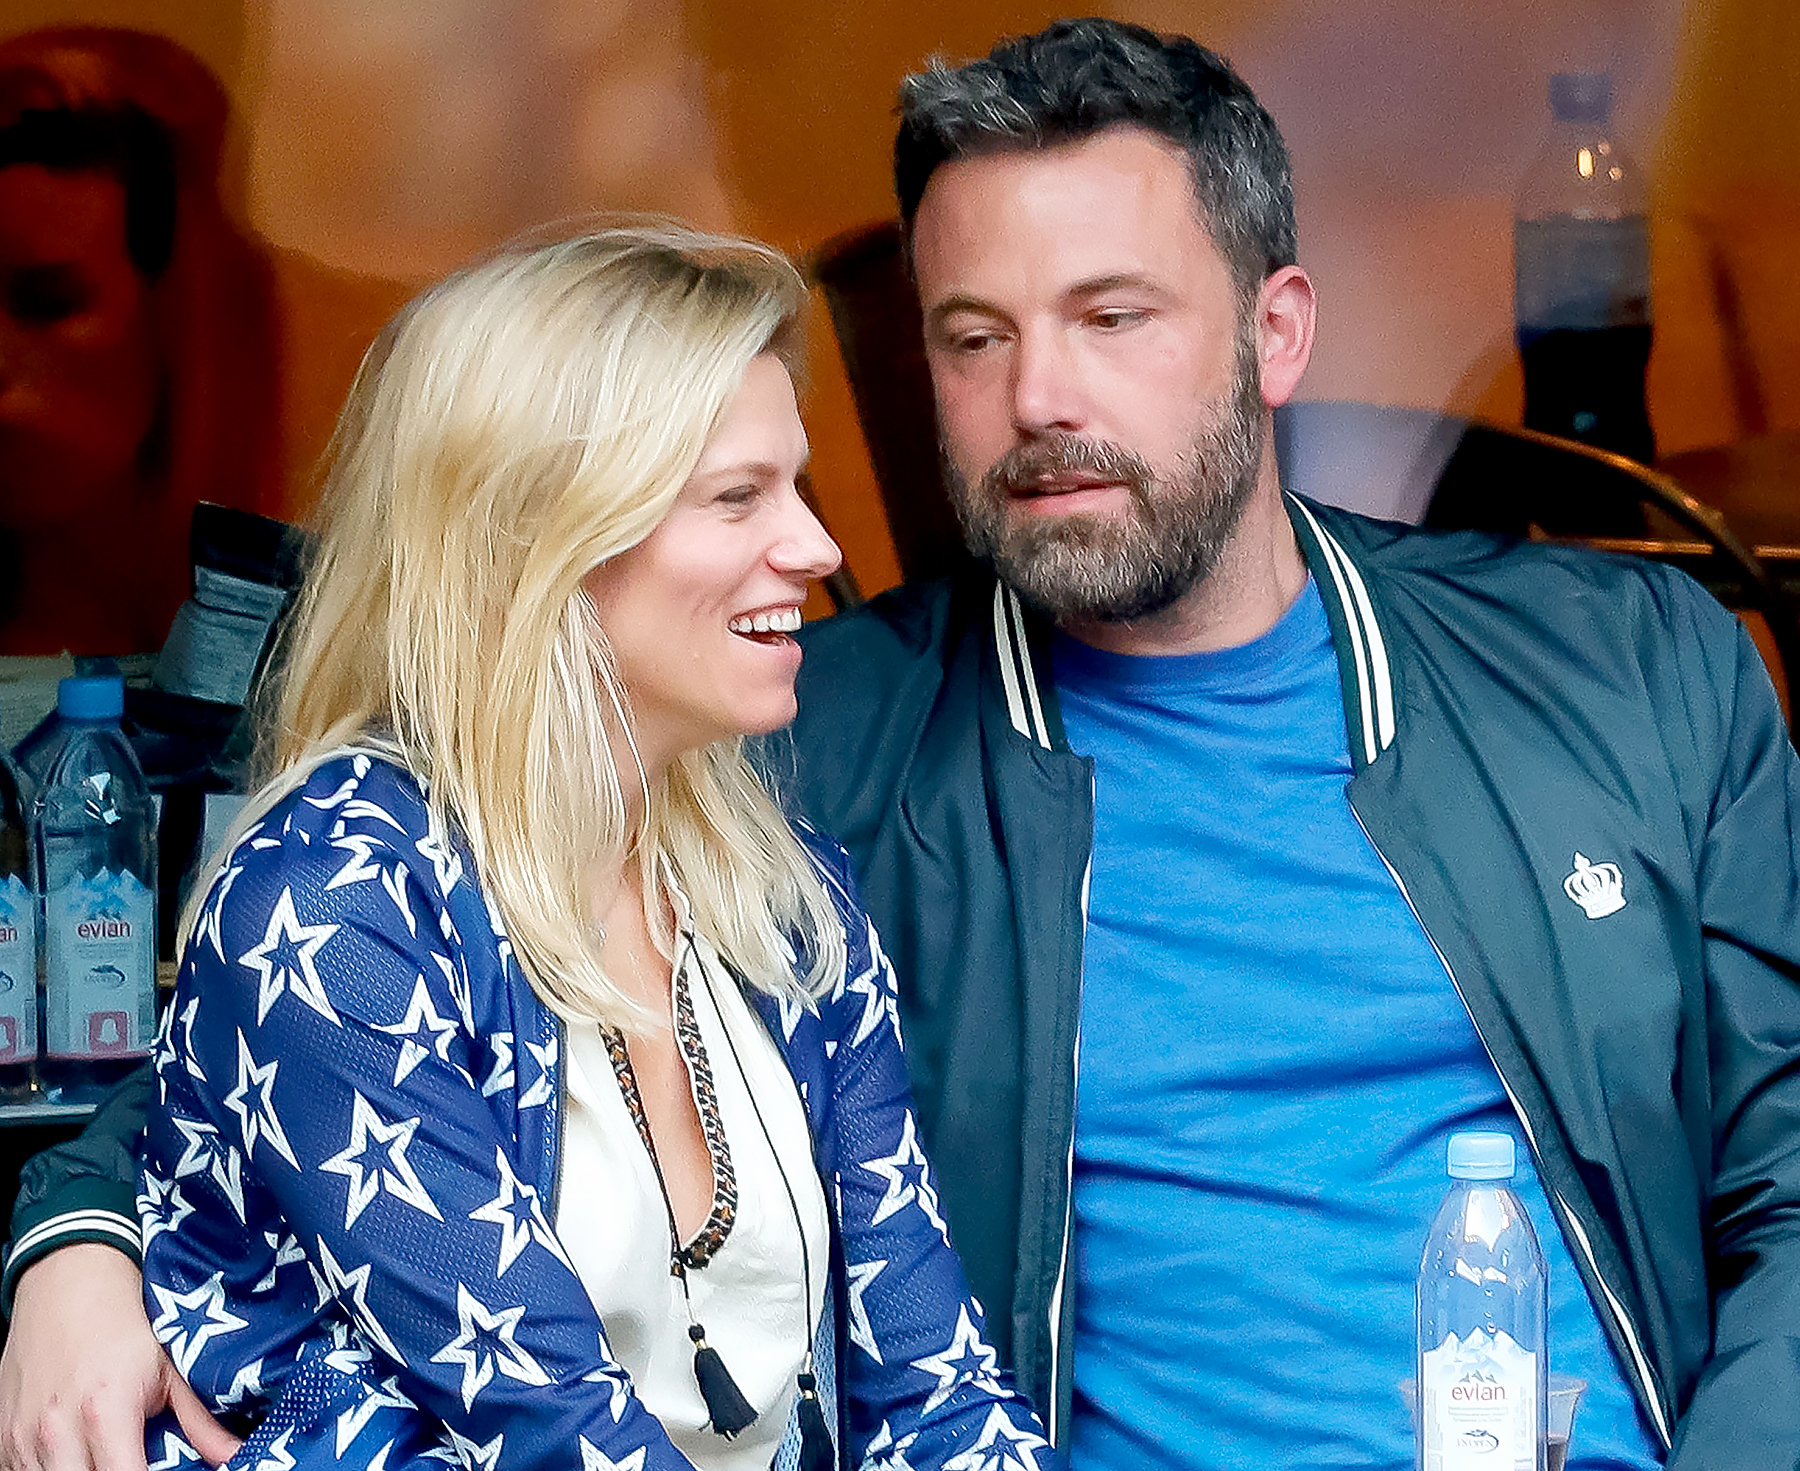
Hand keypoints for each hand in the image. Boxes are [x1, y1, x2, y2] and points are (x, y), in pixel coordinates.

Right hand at [0, 1244, 240, 1470]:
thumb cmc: (124, 1318)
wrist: (67, 1276)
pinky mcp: (6, 1438)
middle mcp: (57, 1430)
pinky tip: (81, 1459)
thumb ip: (200, 1419)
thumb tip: (233, 1454)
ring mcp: (24, 1437)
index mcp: (105, 1412)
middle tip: (138, 1465)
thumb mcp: (171, 1363)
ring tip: (112, 1459)